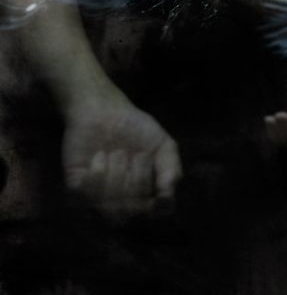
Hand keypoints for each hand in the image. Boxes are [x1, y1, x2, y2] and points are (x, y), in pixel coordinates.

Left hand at [62, 93, 181, 215]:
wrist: (104, 111)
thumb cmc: (136, 128)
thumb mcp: (163, 144)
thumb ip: (170, 167)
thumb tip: (167, 194)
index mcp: (145, 195)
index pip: (156, 215)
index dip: (159, 206)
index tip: (160, 190)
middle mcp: (122, 202)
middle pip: (132, 212)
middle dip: (138, 180)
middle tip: (137, 155)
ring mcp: (97, 198)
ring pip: (108, 207)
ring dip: (117, 175)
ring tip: (116, 153)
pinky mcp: (76, 190)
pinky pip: (86, 196)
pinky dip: (97, 173)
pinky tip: (98, 157)